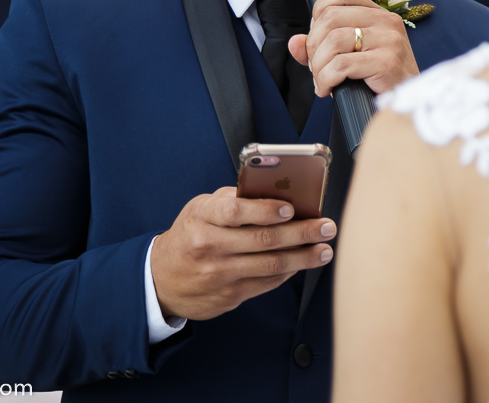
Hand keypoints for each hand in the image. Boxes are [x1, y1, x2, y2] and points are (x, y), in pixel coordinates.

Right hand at [150, 187, 335, 320]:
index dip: (266, 210)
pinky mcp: (229, 295)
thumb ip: (235, 199)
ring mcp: (220, 274)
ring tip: (325, 249)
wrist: (160, 279)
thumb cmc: (190, 234)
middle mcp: (209, 246)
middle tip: (327, 227)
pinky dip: (289, 271)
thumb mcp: (202, 208)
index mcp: (202, 217)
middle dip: (302, 233)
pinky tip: (303, 262)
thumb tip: (279, 192)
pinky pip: (267, 282)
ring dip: (304, 257)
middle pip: (263, 240)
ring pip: (271, 265)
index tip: (291, 208)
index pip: (236, 212)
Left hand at [287, 0, 419, 96]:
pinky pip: (341, 65)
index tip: (317, 38)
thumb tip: (295, 43)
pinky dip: (326, 79)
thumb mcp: (352, 55)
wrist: (405, 103)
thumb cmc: (380, 79)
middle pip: (330, 18)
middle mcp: (386, 21)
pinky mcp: (387, 62)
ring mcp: (388, 40)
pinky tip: (328, 88)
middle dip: (313, 45)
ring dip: (319, 65)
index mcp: (379, 14)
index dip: (319, 14)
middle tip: (316, 66)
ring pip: (333, 41)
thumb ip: (321, 46)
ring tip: (322, 80)